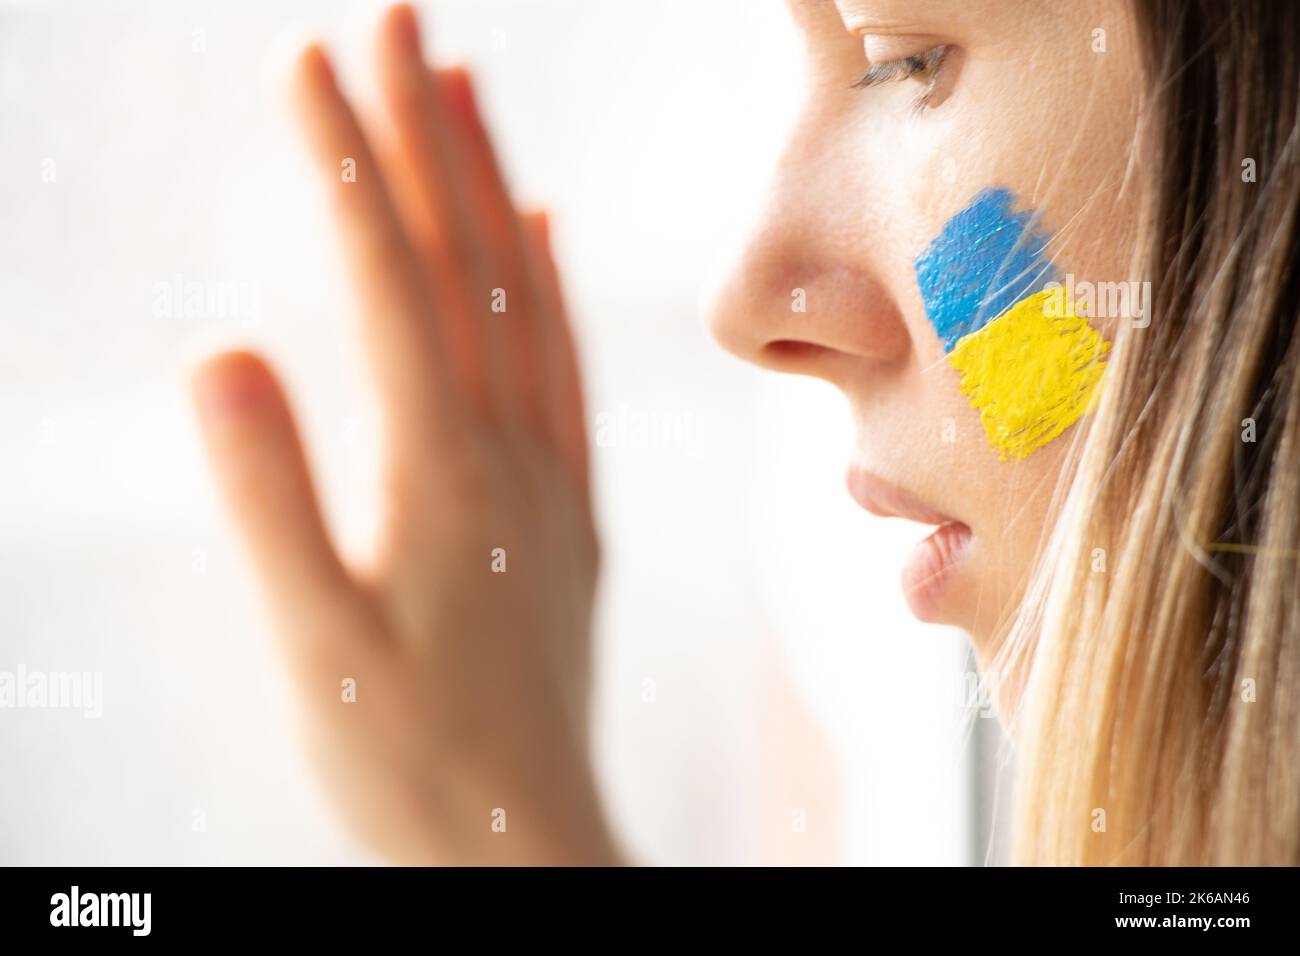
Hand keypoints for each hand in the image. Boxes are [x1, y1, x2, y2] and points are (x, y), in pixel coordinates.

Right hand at [190, 3, 617, 865]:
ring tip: (468, 91)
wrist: (521, 839)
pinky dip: (553, 290)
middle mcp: (509, 450)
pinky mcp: (568, 511)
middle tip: (399, 20)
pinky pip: (569, 372)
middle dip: (430, 134)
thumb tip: (223, 352)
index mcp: (438, 468)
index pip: (392, 282)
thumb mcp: (312, 639)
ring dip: (497, 188)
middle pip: (469, 263)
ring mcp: (550, 476)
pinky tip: (545, 236)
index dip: (352, 167)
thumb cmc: (406, 758)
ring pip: (529, 301)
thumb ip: (270, 495)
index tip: (313, 63)